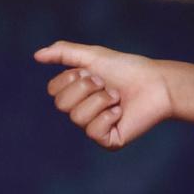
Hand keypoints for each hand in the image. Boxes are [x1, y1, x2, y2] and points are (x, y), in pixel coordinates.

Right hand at [32, 41, 193, 150]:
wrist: (156, 83)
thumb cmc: (127, 69)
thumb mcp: (92, 56)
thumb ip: (63, 53)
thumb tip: (36, 55)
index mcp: (76, 93)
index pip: (53, 91)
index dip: (70, 79)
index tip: (90, 73)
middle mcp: (82, 111)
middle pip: (61, 104)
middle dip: (85, 89)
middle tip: (105, 84)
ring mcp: (95, 127)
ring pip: (77, 117)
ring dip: (100, 101)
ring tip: (117, 97)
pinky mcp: (109, 141)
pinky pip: (93, 132)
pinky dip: (107, 116)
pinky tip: (120, 112)